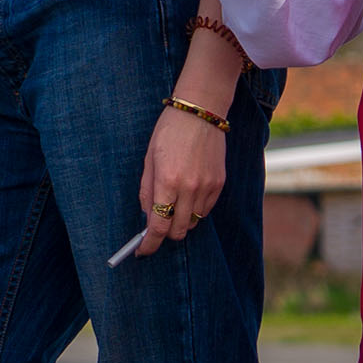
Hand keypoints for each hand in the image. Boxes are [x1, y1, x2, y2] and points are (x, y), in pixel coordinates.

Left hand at [133, 98, 224, 252]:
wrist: (201, 111)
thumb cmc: (170, 132)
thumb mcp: (149, 159)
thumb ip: (147, 191)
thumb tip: (147, 216)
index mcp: (167, 182)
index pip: (158, 226)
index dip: (148, 244)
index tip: (142, 251)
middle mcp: (189, 188)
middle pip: (177, 231)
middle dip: (164, 234)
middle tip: (156, 225)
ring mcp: (207, 187)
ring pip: (193, 222)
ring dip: (180, 220)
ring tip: (173, 202)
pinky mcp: (220, 183)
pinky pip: (206, 210)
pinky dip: (195, 210)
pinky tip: (188, 194)